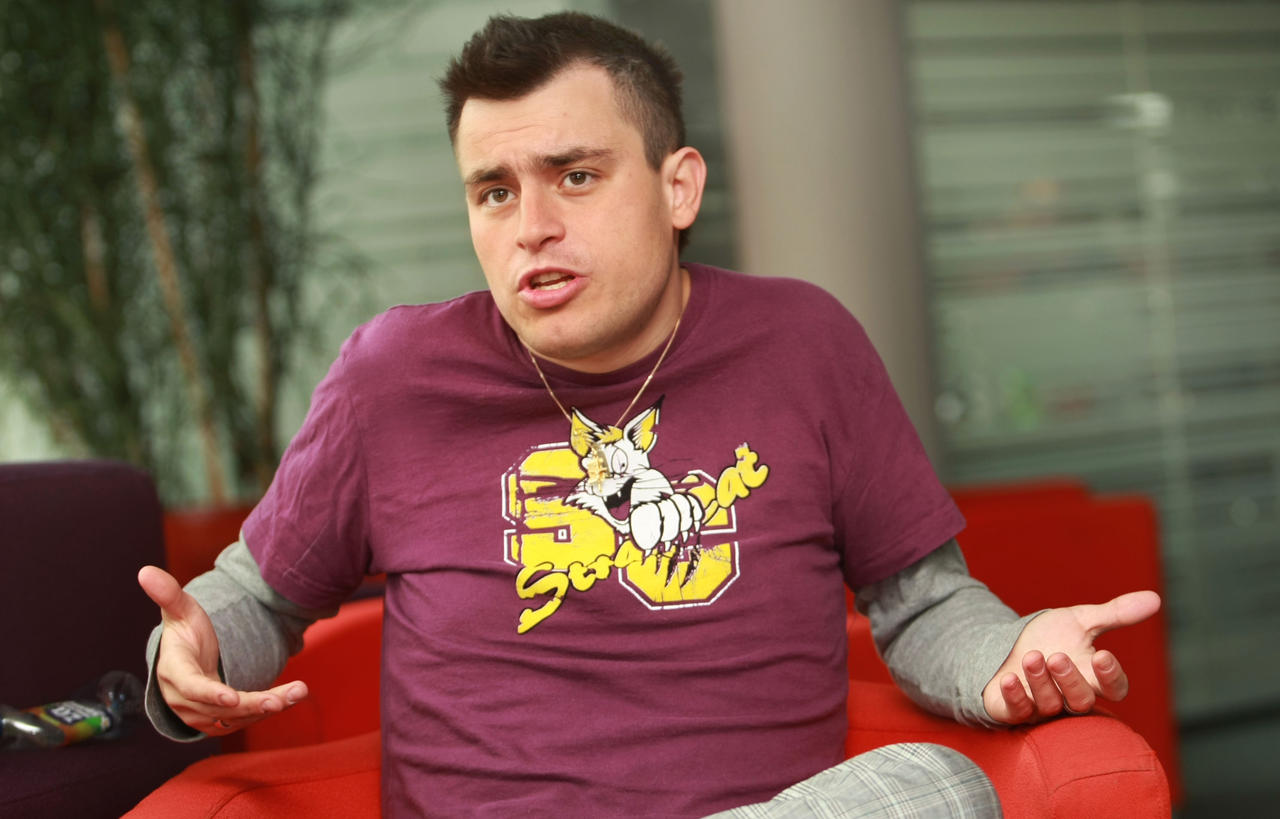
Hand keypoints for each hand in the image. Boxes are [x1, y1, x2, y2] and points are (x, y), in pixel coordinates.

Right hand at [138, 565, 307, 734]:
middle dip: (252, 704)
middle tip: (281, 699)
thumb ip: (168, 594)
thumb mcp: (179, 611)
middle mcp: (184, 699)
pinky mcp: (218, 721)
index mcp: (174, 671)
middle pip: (220, 708)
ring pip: (236, 717)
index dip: (210, 694)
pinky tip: (293, 696)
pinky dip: (268, 709)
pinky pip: (244, 719)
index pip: (191, 687)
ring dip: (268, 707)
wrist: (187, 658)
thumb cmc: (185, 631)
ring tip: (298, 693)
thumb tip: (145, 571)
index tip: (233, 697)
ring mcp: (201, 714)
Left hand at [982, 590, 1160, 724]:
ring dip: (1040, 682)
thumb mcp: (1080, 620)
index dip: (1111, 677)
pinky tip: (1008, 679)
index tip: (1102, 656)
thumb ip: (1115, 614)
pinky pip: (1017, 712)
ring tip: (1032, 656)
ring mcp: (1042, 707)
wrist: (1008, 645)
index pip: (1114, 689)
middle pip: (1082, 702)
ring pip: (1050, 705)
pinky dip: (1014, 697)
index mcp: (1092, 677)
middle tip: (1057, 657)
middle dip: (1070, 680)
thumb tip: (1155, 598)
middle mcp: (1070, 697)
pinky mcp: (1015, 710)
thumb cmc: (1051, 636)